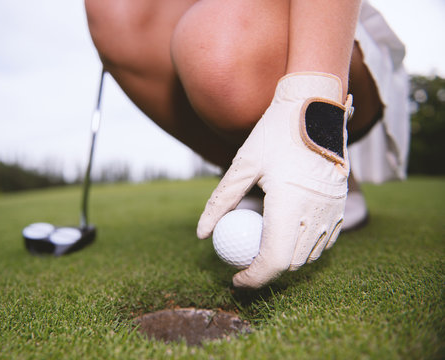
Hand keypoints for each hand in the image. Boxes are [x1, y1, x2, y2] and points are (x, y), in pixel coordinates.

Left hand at [197, 72, 352, 287]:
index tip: (236, 279)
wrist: (314, 108)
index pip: (274, 260)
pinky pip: (324, 240)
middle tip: (245, 262)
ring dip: (286, 260)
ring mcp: (333, 209)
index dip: (254, 277)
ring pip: (310, 255)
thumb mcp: (242, 164)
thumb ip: (220, 201)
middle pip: (292, 263)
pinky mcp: (340, 204)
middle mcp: (317, 212)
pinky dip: (304, 246)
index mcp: (291, 204)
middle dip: (267, 270)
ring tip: (262, 247)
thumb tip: (202, 234)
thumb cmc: (274, 133)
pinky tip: (286, 233)